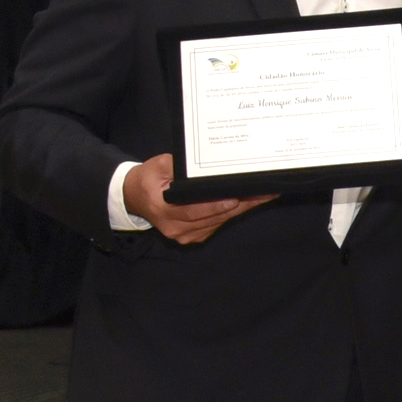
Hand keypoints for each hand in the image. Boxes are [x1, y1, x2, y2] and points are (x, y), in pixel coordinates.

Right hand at [123, 154, 271, 244]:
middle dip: (241, 204)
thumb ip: (177, 165)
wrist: (136, 198)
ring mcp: (186, 235)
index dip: (214, 206)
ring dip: (243, 208)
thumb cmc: (148, 179)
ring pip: (220, 221)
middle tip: (264, 192)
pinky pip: (219, 223)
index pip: (192, 210)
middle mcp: (176, 228)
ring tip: (264, 194)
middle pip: (213, 217)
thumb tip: (201, 166)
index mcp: (163, 210)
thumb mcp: (157, 165)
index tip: (235, 198)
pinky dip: (234, 212)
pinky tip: (251, 202)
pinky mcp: (196, 236)